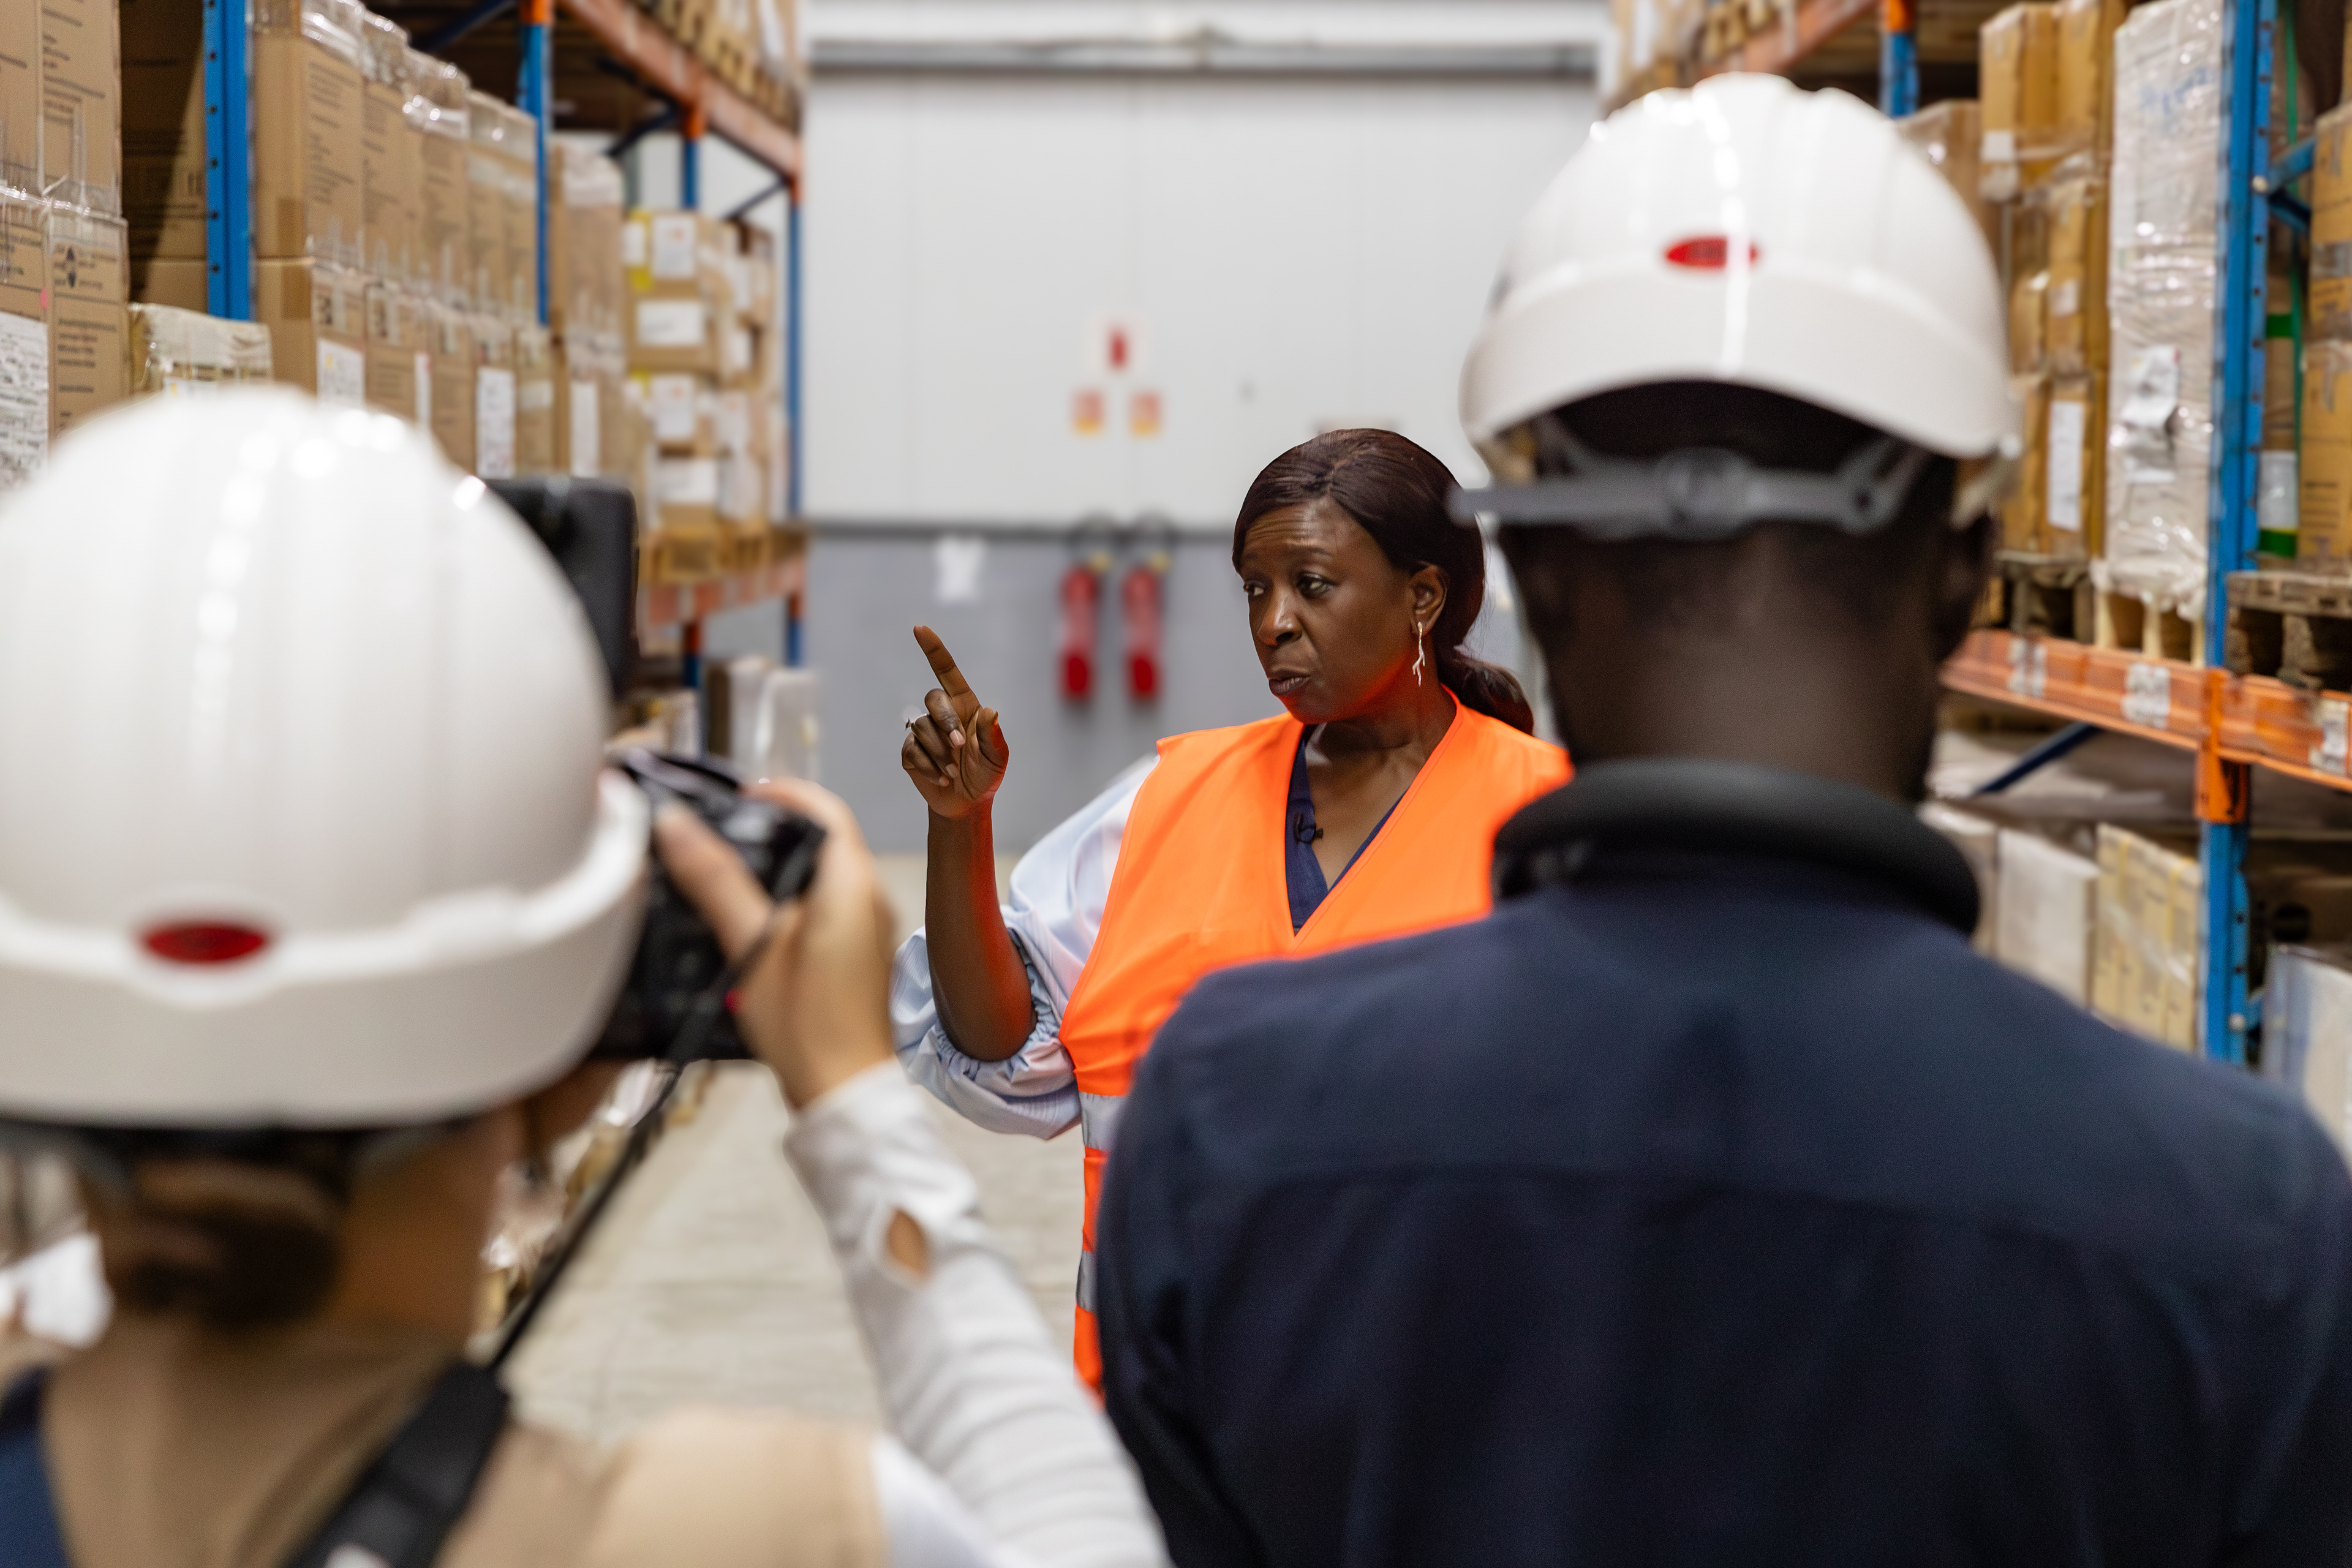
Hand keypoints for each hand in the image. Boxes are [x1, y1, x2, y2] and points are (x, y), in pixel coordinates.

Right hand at [653, 779, 894, 1108]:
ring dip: (778, 864)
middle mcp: (869, 898)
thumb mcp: (751, 945)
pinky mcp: (856, 954)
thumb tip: (677, 825)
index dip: (780, 791)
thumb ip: (716, 881)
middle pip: (823, 837)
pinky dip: (788, 897)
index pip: (824, 807)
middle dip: (772, 827)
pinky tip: (749, 918)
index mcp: (852, 884)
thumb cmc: (808, 1026)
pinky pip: (825, 905)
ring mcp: (867, 928)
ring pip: (822, 872)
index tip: (736, 796)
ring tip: (725, 872)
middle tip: (720, 832)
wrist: (844, 1094)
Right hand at [900, 626, 1008, 820]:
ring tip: (953, 772)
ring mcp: (924, 732)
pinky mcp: (911, 752)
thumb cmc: (986, 774)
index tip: (919, 629)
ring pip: (921, 727)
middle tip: (959, 746)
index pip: (946, 671)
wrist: (967, 803)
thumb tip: (990, 711)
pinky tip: (941, 778)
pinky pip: (912, 750)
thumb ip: (994, 736)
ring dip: (939, 752)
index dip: (933, 649)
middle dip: (945, 721)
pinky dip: (928, 766)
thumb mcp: (997, 757)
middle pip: (933, 699)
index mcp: (965, 706)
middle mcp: (942, 714)